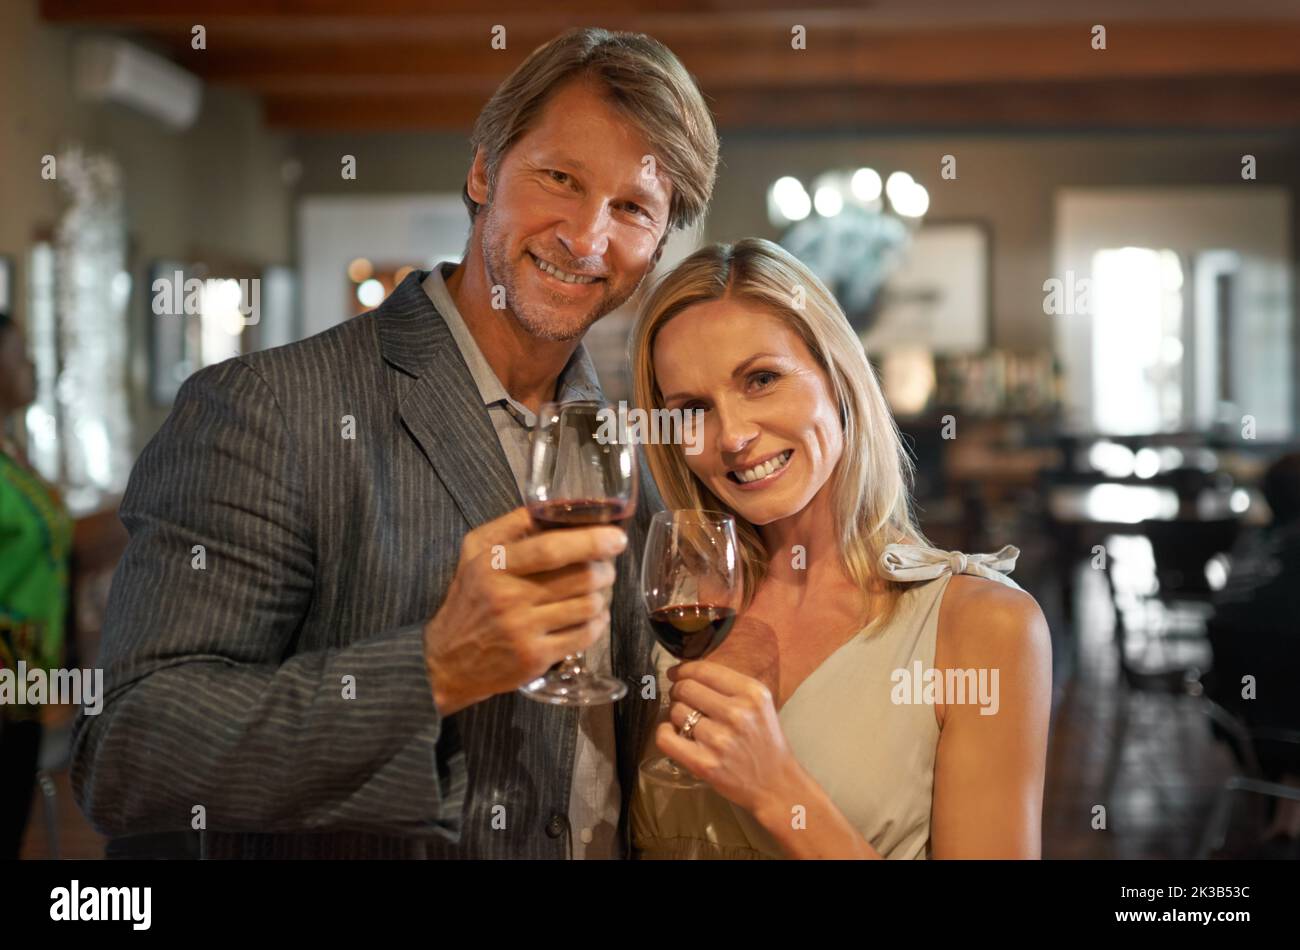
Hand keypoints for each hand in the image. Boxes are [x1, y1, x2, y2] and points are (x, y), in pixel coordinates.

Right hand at [423, 506, 626, 714]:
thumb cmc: (469, 600)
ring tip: (598, 591)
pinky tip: (591, 616)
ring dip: (603, 596)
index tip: (615, 537)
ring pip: (588, 605)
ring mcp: (522, 629)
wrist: (445, 660)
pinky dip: (598, 623)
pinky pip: (585, 635)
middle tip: (606, 566)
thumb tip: (558, 506)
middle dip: (605, 569)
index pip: (551, 548)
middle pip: (580, 577)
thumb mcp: (476, 552)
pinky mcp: (534, 657)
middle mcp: (507, 596)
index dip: (591, 540)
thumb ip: (512, 525)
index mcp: (493, 564)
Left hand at [655, 660, 804, 815]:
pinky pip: (665, 738)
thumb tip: (684, 673)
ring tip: (687, 723)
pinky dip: (663, 732)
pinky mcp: (705, 764)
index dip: (683, 669)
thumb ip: (729, 686)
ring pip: (676, 711)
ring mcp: (720, 740)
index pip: (704, 670)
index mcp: (752, 693)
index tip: (676, 674)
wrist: (776, 785)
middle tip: (681, 699)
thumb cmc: (765, 741)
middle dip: (678, 691)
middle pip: (686, 688)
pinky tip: (673, 734)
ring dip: (676, 715)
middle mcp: (737, 713)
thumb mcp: (760, 704)